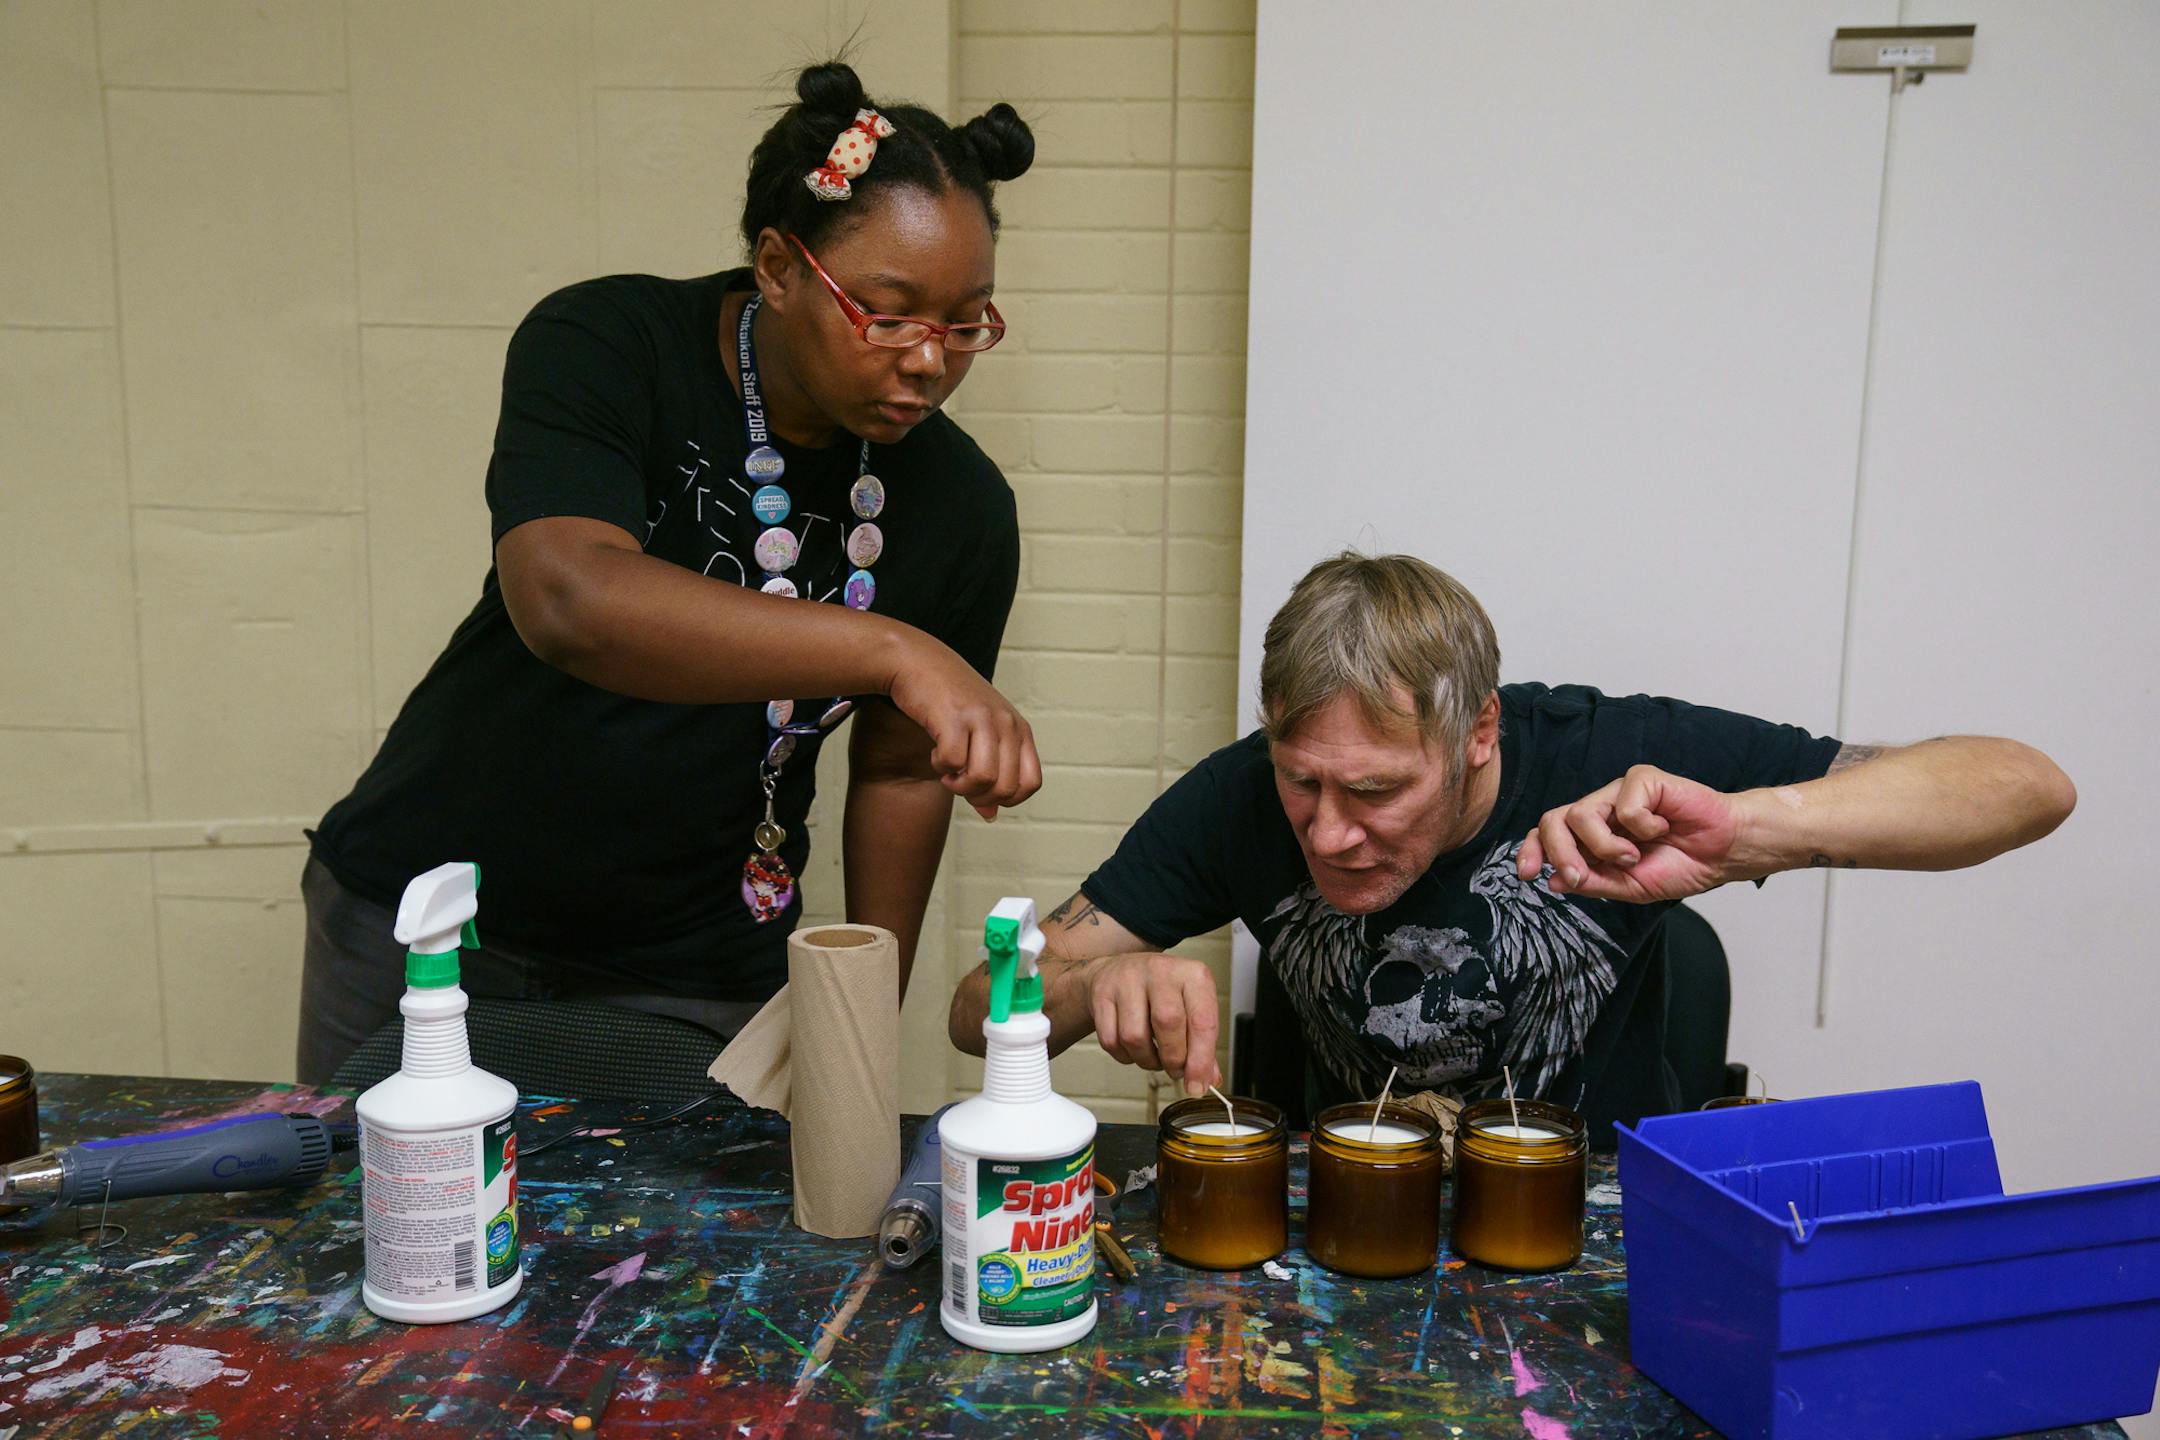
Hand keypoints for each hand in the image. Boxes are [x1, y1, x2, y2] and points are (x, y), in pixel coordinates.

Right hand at [884, 634, 1041, 820]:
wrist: (918, 661)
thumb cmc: (950, 702)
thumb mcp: (980, 735)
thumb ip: (991, 773)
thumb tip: (990, 815)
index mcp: (1020, 729)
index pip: (1031, 784)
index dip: (1007, 799)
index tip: (983, 791)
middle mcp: (1007, 723)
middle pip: (1006, 788)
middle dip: (978, 796)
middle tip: (958, 782)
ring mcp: (982, 719)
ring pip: (984, 780)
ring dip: (959, 786)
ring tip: (947, 771)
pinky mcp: (954, 717)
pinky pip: (953, 763)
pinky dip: (940, 767)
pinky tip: (936, 753)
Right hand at [1081, 952, 1222, 1096]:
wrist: (1120, 970)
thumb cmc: (1161, 992)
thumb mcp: (1190, 1007)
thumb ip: (1202, 1043)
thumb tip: (1208, 1079)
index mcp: (1192, 975)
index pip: (1202, 1021)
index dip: (1200, 1060)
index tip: (1197, 1086)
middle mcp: (1160, 971)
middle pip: (1168, 1023)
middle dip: (1173, 1059)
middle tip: (1176, 1070)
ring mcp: (1128, 980)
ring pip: (1135, 1036)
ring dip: (1147, 1060)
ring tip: (1155, 1056)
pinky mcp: (1102, 994)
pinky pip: (1111, 1041)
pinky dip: (1125, 1056)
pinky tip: (1134, 1048)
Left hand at [1518, 765, 1742, 902]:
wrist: (1723, 853)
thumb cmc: (1680, 865)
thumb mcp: (1630, 887)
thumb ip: (1593, 882)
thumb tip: (1552, 879)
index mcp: (1591, 837)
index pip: (1547, 835)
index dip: (1532, 850)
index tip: (1529, 875)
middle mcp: (1600, 811)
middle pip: (1552, 820)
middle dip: (1559, 853)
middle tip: (1580, 877)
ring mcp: (1618, 793)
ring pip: (1581, 815)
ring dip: (1606, 847)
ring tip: (1634, 856)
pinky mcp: (1642, 779)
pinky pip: (1624, 806)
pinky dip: (1644, 827)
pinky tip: (1664, 827)